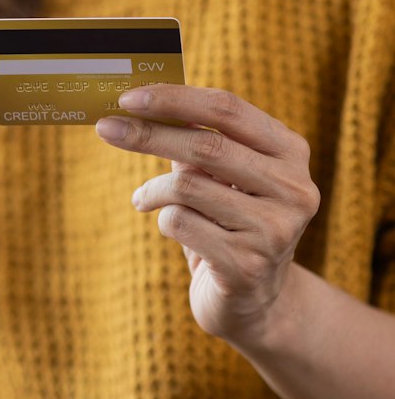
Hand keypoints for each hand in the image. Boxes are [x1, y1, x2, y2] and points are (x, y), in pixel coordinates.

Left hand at [95, 84, 320, 348]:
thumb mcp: (219, 177)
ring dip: (151, 191)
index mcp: (289, 152)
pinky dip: (163, 221)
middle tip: (106, 128)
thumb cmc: (227, 223)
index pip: (227, 109)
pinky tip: (172, 230)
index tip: (128, 97)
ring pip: (187, 187)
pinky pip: (180, 225)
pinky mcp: (246, 265)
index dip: (174, 99)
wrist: (253, 301)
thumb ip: (194, 141)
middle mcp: (293, 188)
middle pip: (206, 146)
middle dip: (147, 134)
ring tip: (142, 199)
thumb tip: (139, 105)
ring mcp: (274, 230)